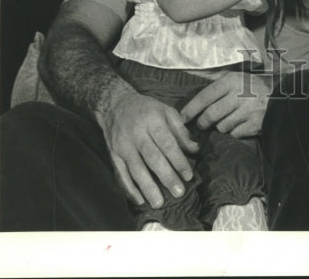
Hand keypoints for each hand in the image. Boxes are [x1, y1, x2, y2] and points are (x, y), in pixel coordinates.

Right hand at [97, 83, 198, 209]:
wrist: (115, 105)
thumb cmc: (146, 109)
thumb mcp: (166, 111)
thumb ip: (180, 131)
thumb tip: (195, 149)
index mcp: (153, 121)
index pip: (168, 143)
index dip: (178, 160)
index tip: (189, 176)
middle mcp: (137, 134)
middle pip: (153, 158)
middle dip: (166, 177)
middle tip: (179, 193)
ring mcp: (123, 146)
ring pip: (136, 169)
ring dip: (147, 187)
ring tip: (159, 203)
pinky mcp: (113, 155)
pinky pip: (120, 174)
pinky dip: (129, 189)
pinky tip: (139, 200)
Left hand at [180, 69, 271, 136]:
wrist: (281, 97)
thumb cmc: (253, 87)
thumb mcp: (237, 78)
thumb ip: (218, 85)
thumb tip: (194, 93)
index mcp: (231, 81)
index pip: (205, 96)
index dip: (191, 109)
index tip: (182, 118)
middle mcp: (238, 95)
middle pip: (210, 115)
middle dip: (203, 123)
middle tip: (202, 124)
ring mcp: (247, 111)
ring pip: (222, 126)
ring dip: (221, 126)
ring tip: (227, 120)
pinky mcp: (254, 125)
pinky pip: (235, 134)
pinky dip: (234, 132)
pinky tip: (240, 125)